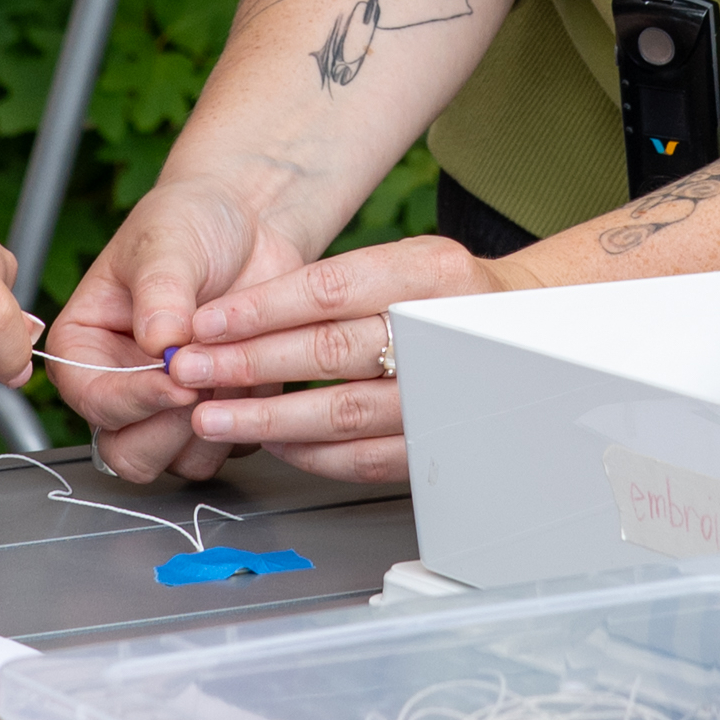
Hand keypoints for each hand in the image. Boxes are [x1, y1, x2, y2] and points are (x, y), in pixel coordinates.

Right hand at [43, 173, 315, 485]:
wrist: (248, 221)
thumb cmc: (190, 222)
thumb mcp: (166, 243)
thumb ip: (160, 291)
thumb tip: (159, 340)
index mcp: (85, 348)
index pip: (95, 401)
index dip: (136, 400)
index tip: (179, 382)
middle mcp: (121, 386)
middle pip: (127, 453)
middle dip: (170, 430)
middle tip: (205, 388)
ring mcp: (168, 407)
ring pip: (180, 463)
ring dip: (212, 428)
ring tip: (233, 371)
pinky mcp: (217, 413)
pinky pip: (231, 448)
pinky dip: (248, 421)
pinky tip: (256, 372)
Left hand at [158, 233, 504, 484]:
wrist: (528, 333)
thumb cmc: (447, 295)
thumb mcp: (410, 262)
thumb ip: (340, 284)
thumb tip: (239, 316)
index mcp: (431, 272)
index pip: (330, 290)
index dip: (260, 309)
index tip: (205, 324)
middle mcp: (442, 331)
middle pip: (331, 351)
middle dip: (250, 364)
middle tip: (191, 372)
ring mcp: (446, 393)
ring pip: (344, 411)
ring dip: (270, 416)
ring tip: (213, 415)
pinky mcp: (442, 442)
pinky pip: (367, 457)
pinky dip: (313, 454)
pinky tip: (271, 443)